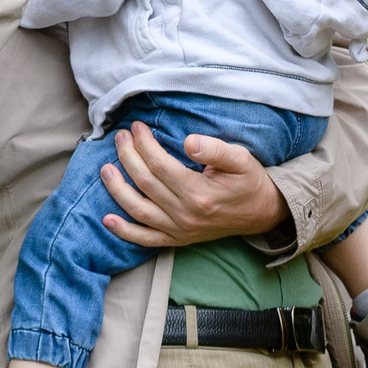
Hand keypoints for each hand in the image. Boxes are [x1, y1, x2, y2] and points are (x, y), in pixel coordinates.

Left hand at [100, 122, 285, 248]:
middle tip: (120, 137)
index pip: (159, 164)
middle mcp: (185, 215)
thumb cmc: (250, 182)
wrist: (262, 213)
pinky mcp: (177, 239)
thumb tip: (189, 142)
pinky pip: (145, 239)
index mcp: (199, 193)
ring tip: (106, 168)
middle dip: (127, 156)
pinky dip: (124, 231)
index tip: (137, 127)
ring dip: (117, 189)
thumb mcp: (241, 159)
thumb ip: (215, 149)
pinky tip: (107, 219)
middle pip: (145, 182)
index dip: (143, 143)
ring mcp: (179, 230)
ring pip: (138, 210)